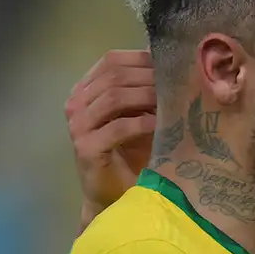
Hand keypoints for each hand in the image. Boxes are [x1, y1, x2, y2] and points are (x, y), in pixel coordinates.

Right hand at [66, 50, 157, 231]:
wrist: (119, 193)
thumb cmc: (135, 150)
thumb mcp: (142, 112)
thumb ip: (148, 87)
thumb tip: (175, 59)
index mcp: (87, 89)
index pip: (112, 60)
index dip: (142, 59)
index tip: (171, 66)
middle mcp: (77, 103)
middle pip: (114, 75)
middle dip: (149, 77)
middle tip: (177, 83)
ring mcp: (78, 125)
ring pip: (114, 97)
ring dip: (146, 95)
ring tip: (172, 100)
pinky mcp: (86, 148)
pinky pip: (117, 127)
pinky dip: (142, 122)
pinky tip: (161, 124)